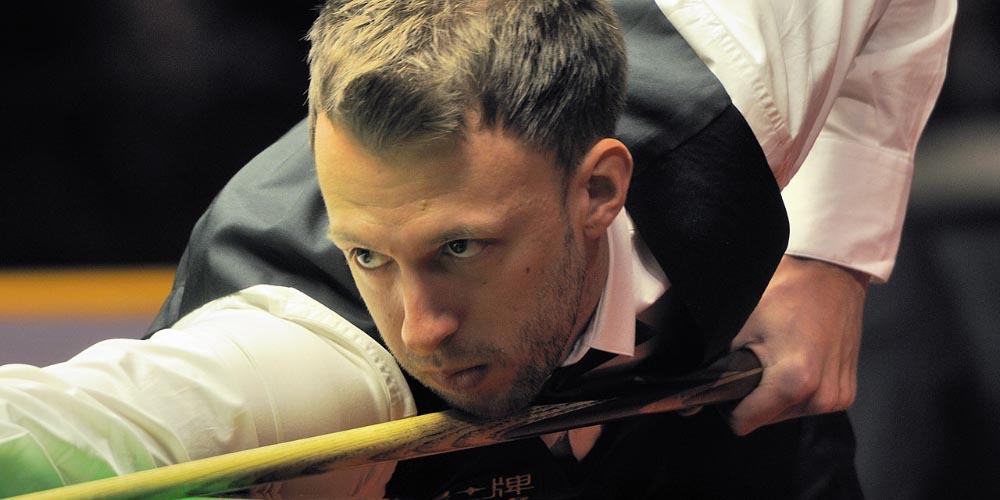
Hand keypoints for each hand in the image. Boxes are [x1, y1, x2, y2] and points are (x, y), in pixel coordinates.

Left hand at [726, 255, 869, 434]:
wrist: (831, 274)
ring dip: (777, 395)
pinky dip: (799, 390)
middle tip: (757, 360)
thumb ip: (718, 365)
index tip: (730, 378)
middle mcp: (820, 398)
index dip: (729, 405)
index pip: (743, 423)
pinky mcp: (848, 393)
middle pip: (765, 420)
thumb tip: (693, 394)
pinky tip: (798, 359)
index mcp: (794, 382)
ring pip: (786, 414)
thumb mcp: (740, 327)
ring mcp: (838, 397)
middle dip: (755, 398)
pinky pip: (809, 405)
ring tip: (778, 357)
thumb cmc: (782, 292)